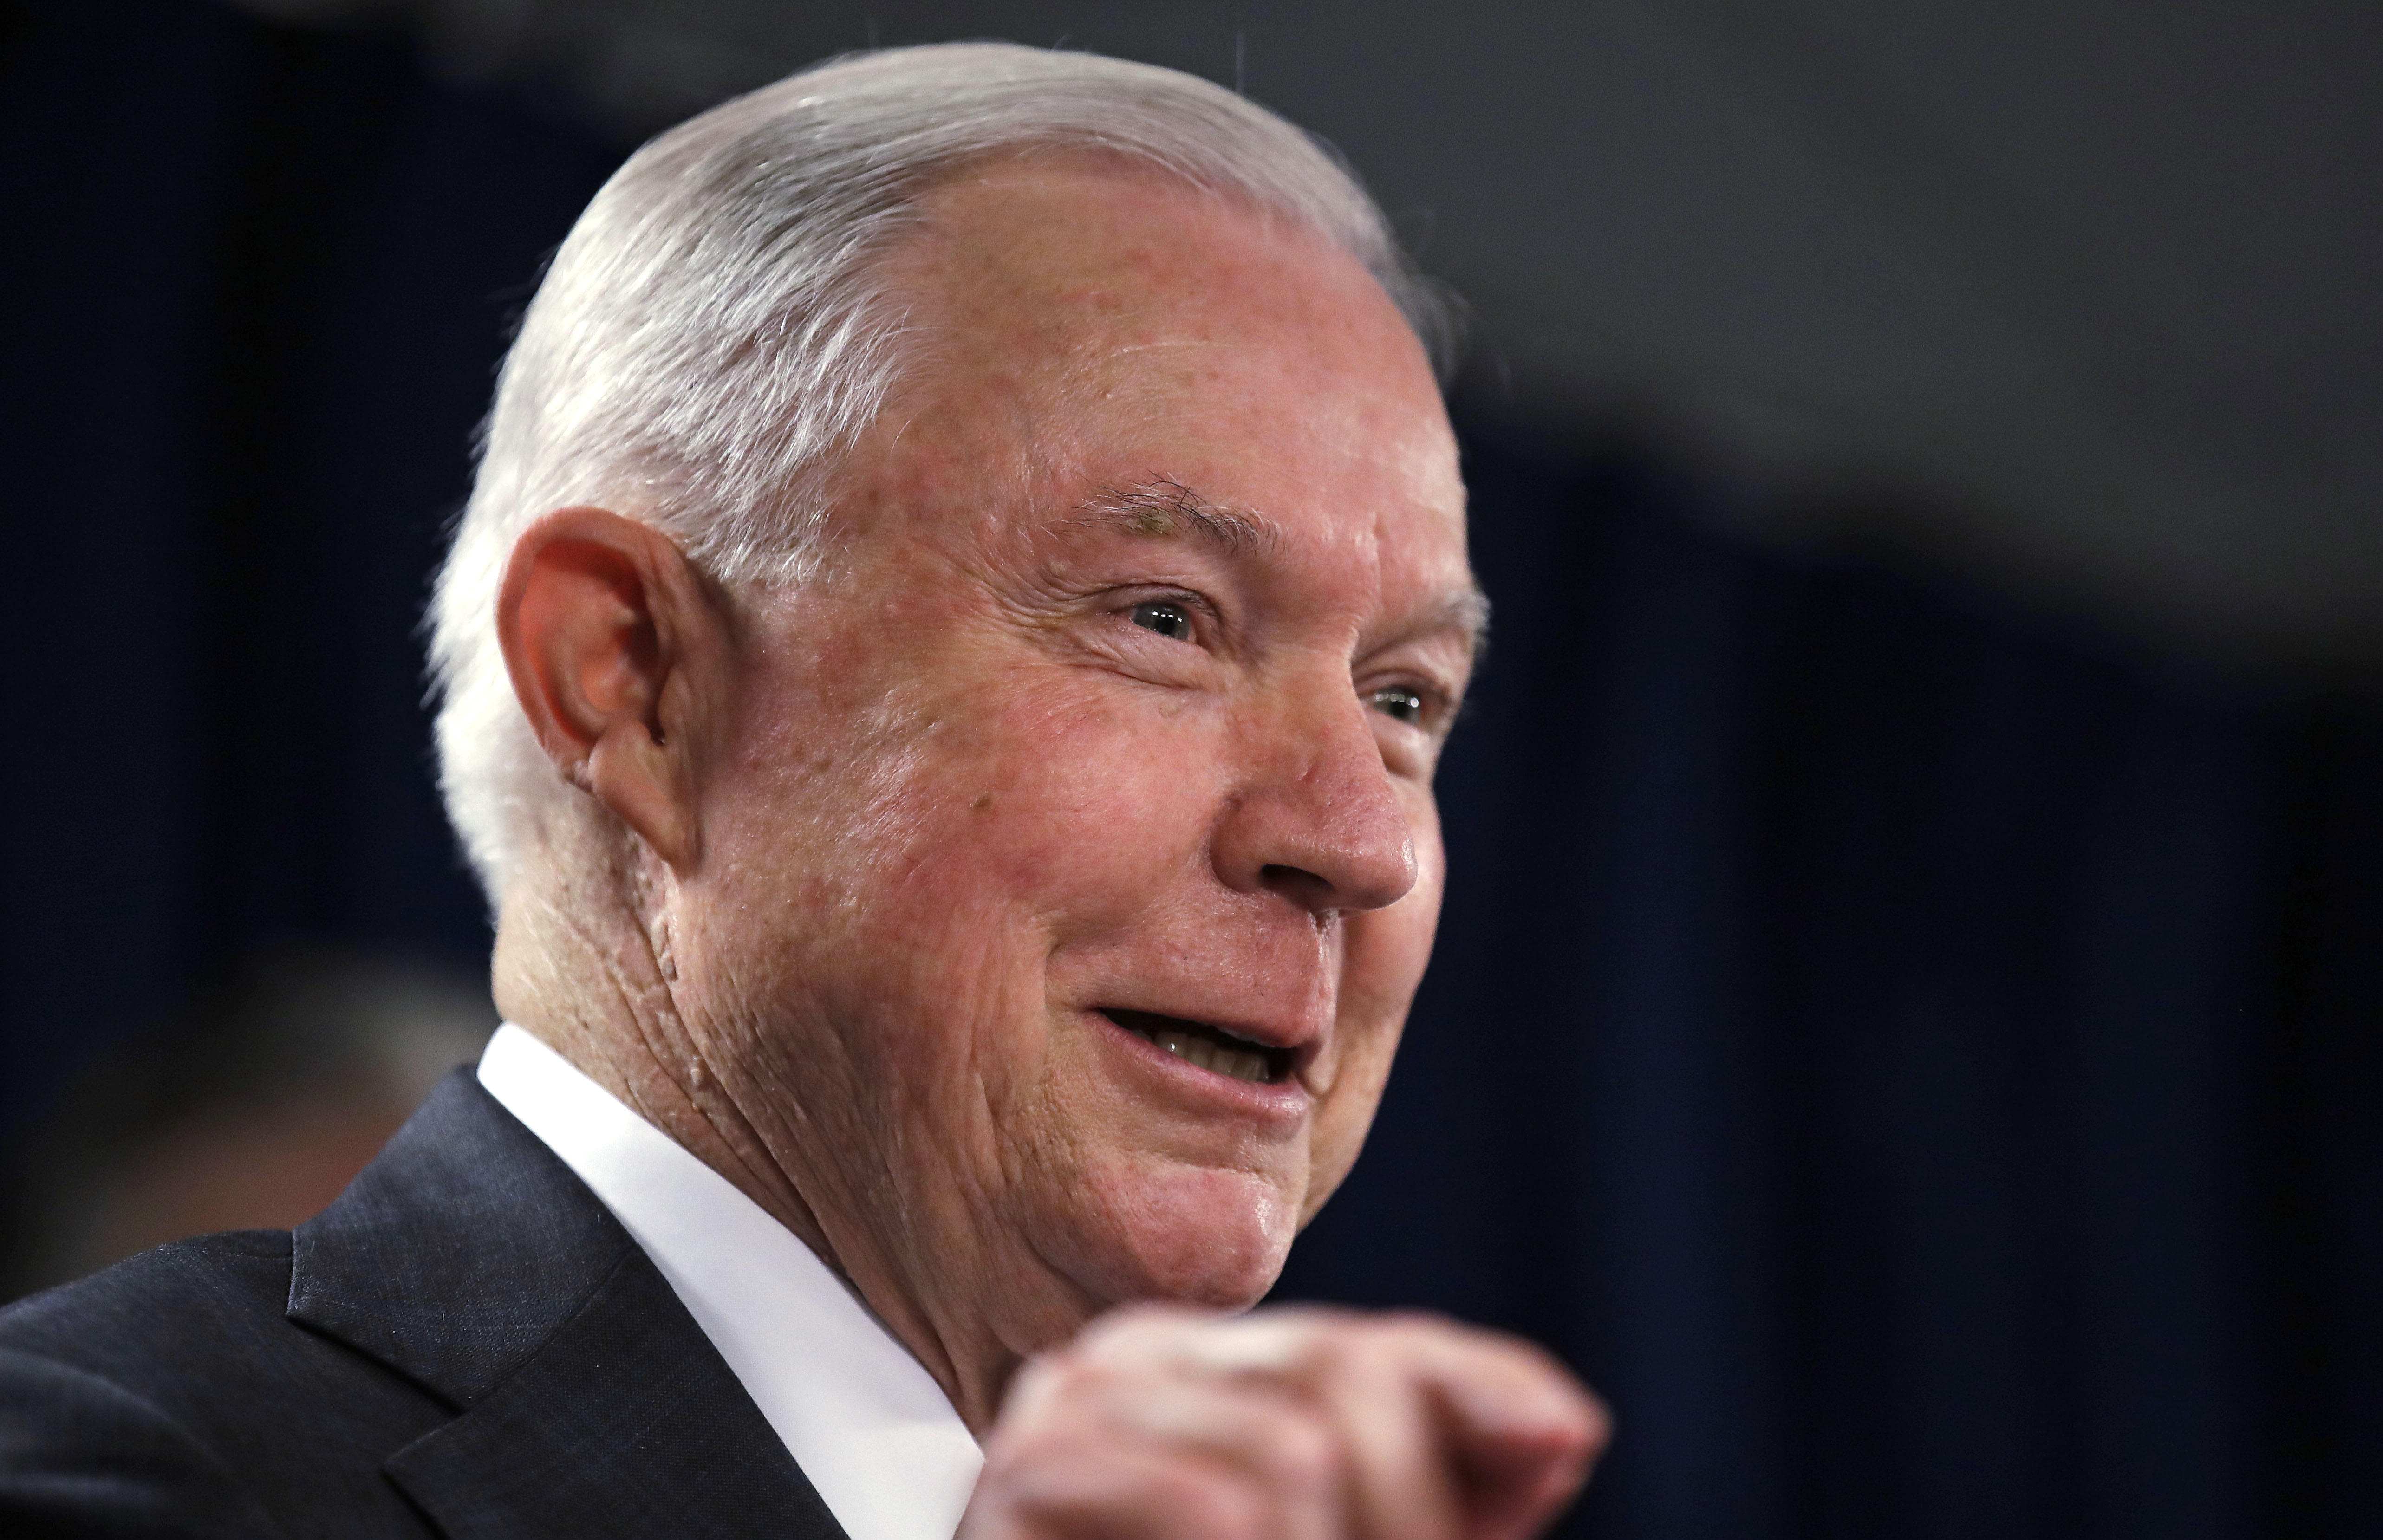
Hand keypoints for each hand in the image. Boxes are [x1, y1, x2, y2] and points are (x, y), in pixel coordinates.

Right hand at [960, 1305, 1607, 1539]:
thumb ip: (1444, 1483)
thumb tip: (1566, 1427)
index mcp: (1212, 1360)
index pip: (1382, 1347)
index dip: (1481, 1386)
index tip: (1568, 1440)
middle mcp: (1139, 1356)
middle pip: (1346, 1380)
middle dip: (1413, 1511)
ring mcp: (1069, 1409)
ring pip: (1292, 1453)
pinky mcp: (1018, 1482)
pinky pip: (1209, 1503)